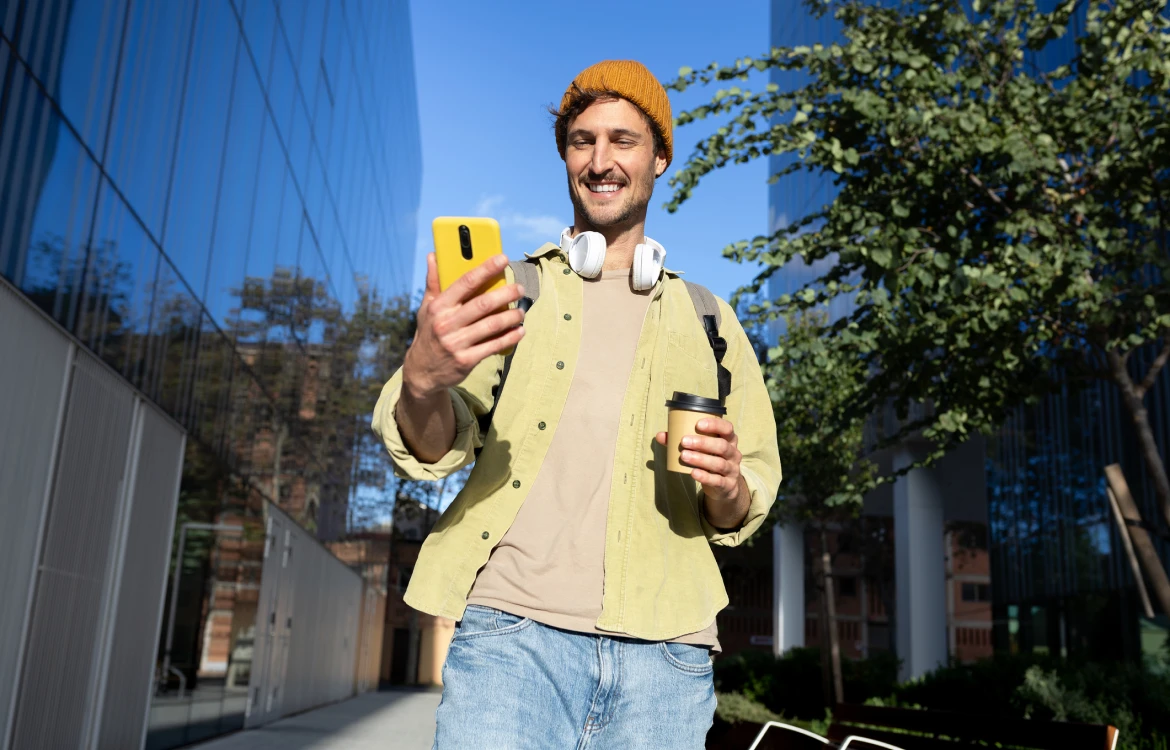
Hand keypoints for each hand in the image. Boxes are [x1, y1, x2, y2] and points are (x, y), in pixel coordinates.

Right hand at [402, 253, 525, 399]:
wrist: (422, 371)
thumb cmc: (429, 333)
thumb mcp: (426, 308)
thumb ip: (433, 282)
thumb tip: (433, 255)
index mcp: (438, 307)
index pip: (465, 282)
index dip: (486, 269)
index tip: (503, 259)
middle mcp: (446, 324)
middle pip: (483, 304)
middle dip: (506, 294)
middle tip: (520, 288)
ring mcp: (456, 343)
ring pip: (492, 325)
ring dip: (511, 317)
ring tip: (521, 311)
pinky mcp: (466, 360)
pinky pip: (494, 346)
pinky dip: (510, 337)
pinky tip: (519, 331)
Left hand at [655, 417, 749, 528]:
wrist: (724, 486)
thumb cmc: (711, 459)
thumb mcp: (702, 449)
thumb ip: (683, 441)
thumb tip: (660, 436)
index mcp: (729, 440)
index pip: (727, 428)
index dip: (715, 425)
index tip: (698, 424)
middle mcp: (733, 454)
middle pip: (722, 446)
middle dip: (703, 442)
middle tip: (684, 441)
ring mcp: (732, 470)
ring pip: (719, 463)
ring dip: (700, 459)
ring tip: (684, 456)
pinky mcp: (728, 485)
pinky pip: (717, 480)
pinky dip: (705, 477)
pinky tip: (693, 473)